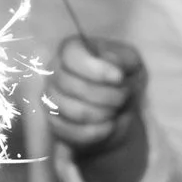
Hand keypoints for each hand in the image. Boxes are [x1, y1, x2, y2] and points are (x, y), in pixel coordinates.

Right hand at [46, 36, 144, 152]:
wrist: (120, 107)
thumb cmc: (124, 78)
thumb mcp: (131, 62)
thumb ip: (122, 58)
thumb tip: (109, 62)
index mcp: (71, 50)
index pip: (72, 56)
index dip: (96, 69)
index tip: (119, 78)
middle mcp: (54, 71)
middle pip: (72, 85)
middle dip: (107, 95)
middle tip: (124, 97)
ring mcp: (50, 98)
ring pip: (74, 110)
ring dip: (104, 113)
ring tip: (117, 110)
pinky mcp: (54, 123)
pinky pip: (73, 132)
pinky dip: (97, 131)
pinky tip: (109, 126)